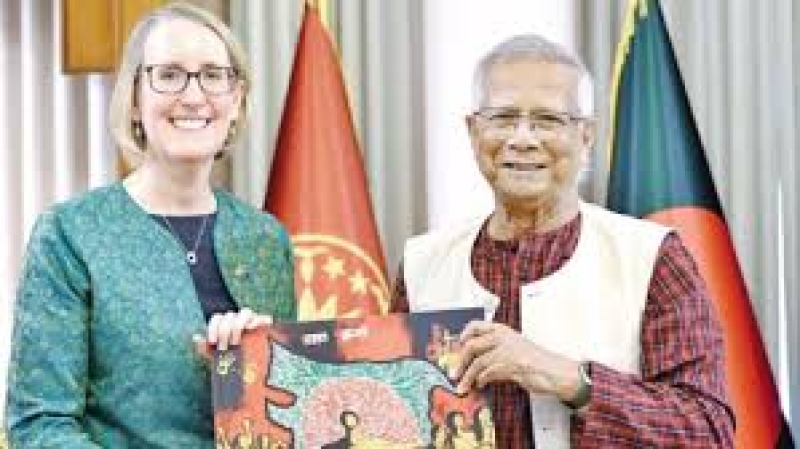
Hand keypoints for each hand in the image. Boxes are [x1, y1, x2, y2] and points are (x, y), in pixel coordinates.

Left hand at [193, 308, 271, 356]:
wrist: (250, 374)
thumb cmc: (231, 363)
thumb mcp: (215, 356)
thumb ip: (205, 347)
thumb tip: (196, 337)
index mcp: (226, 324)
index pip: (217, 318)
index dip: (213, 328)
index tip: (212, 342)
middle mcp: (238, 320)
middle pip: (229, 316)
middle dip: (224, 332)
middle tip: (223, 348)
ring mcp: (253, 321)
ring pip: (245, 312)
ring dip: (237, 326)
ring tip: (235, 342)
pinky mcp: (266, 326)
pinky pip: (263, 318)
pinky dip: (257, 321)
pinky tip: (251, 329)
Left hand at [452, 321, 581, 400]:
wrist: (554, 371)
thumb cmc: (535, 361)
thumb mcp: (514, 348)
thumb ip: (495, 349)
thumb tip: (473, 360)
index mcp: (503, 331)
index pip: (477, 325)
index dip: (464, 334)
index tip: (458, 344)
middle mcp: (504, 338)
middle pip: (472, 346)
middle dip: (460, 361)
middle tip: (454, 372)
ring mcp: (508, 351)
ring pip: (478, 362)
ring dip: (467, 376)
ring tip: (462, 386)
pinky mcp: (511, 366)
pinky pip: (489, 373)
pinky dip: (481, 380)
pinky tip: (480, 384)